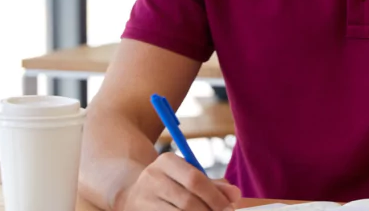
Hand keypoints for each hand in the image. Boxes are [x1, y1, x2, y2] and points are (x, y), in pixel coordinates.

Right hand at [113, 153, 241, 210]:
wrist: (133, 193)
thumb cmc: (171, 184)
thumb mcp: (188, 176)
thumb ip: (213, 185)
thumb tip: (235, 195)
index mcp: (166, 161)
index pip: (195, 179)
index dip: (215, 196)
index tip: (230, 208)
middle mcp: (151, 177)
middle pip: (187, 201)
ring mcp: (142, 199)